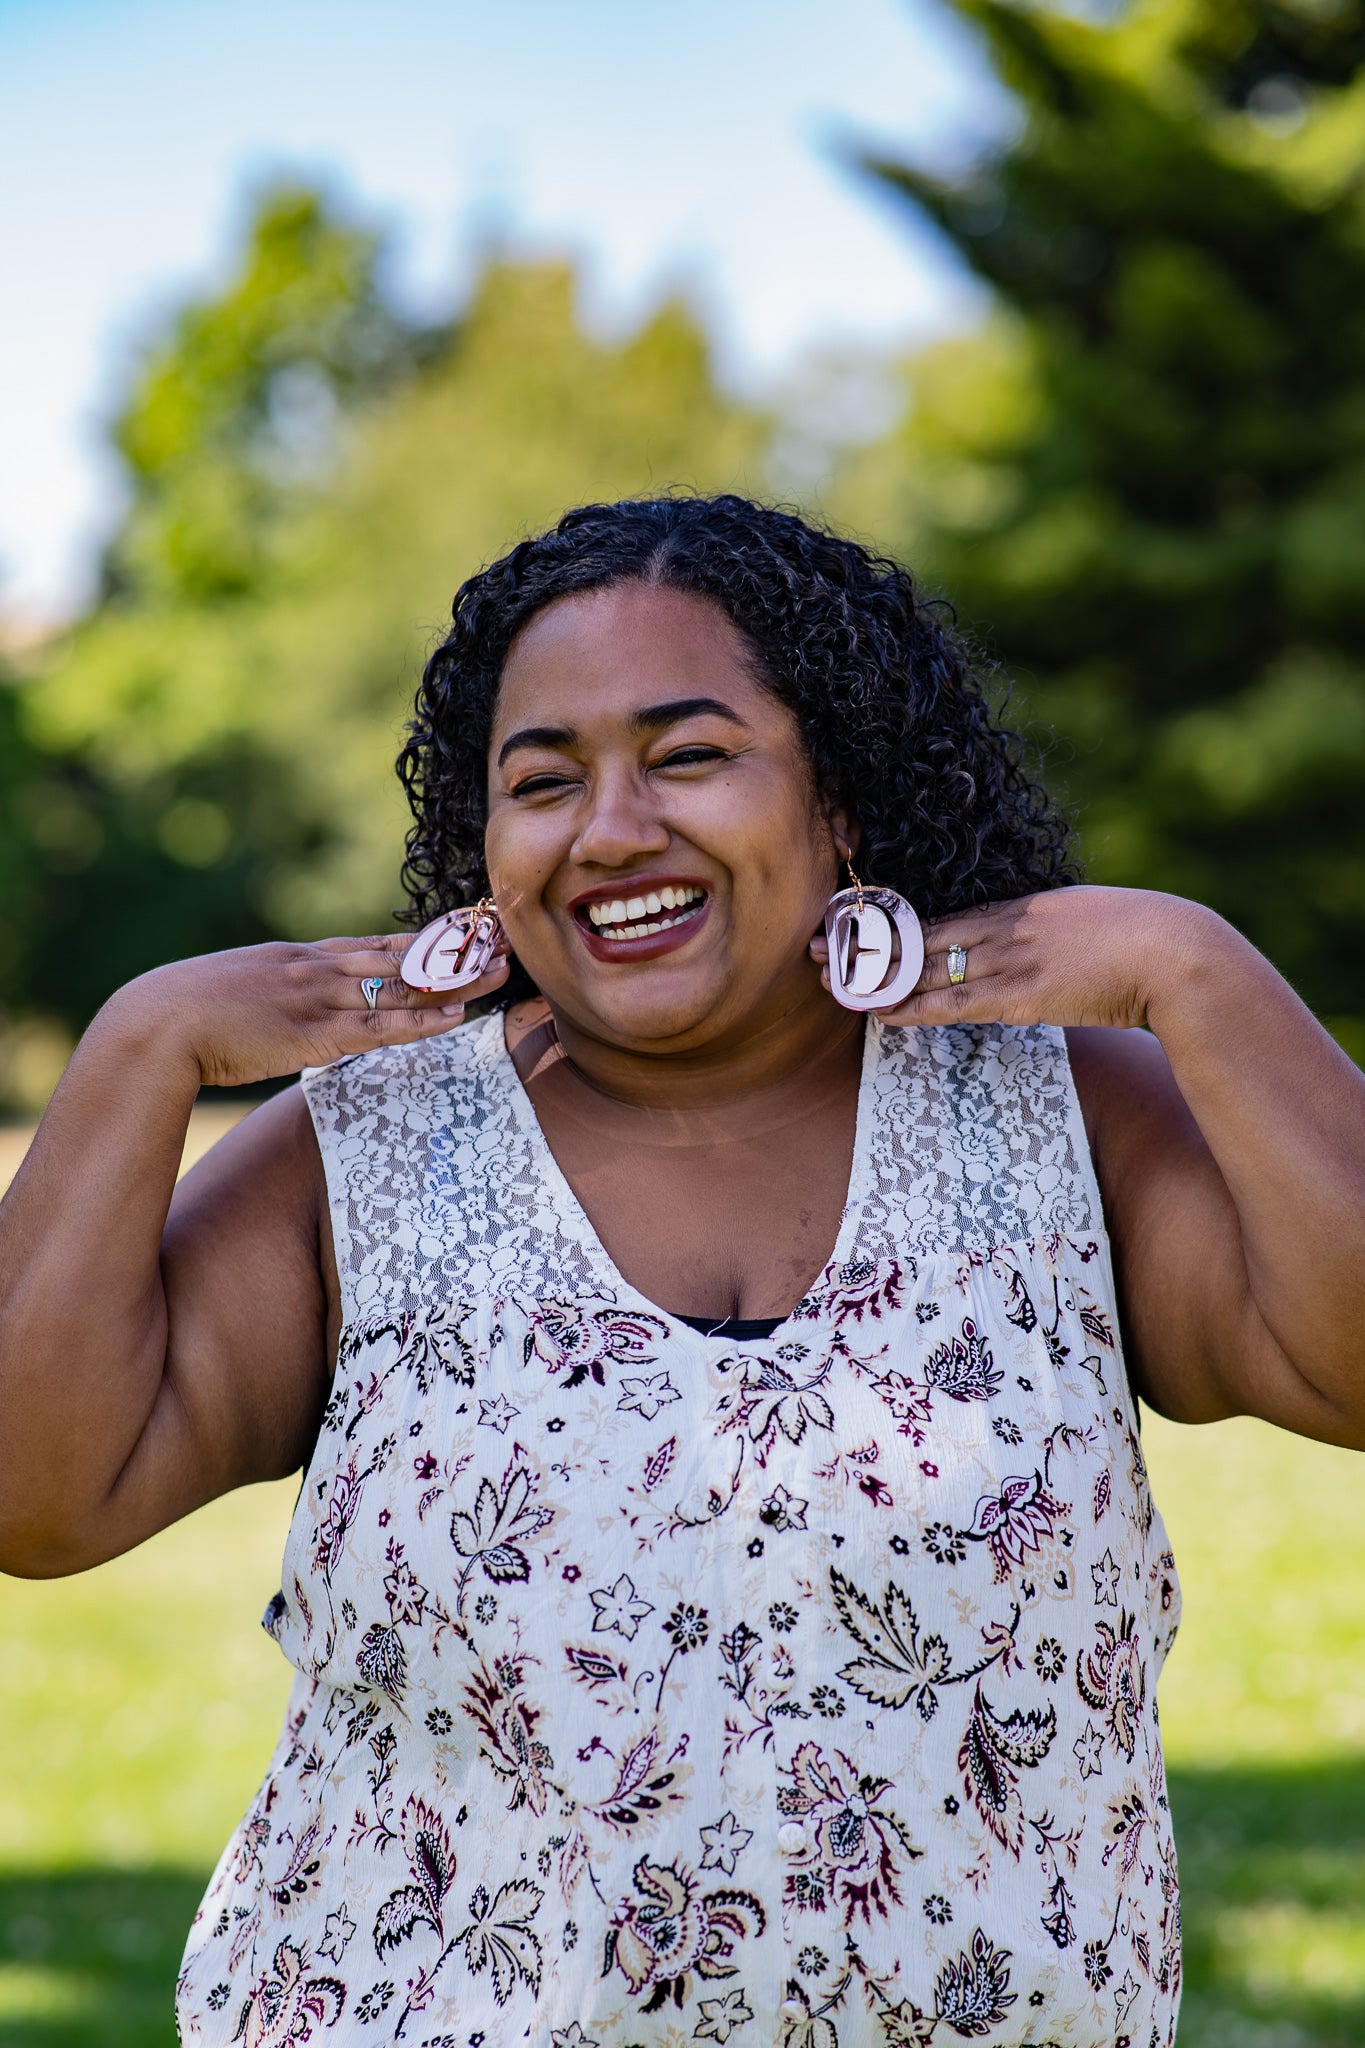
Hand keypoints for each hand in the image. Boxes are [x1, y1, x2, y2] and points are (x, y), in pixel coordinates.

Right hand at [100, 931, 511, 1089]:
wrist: (156, 1023)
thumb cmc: (184, 1015)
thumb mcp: (238, 992)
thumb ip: (273, 997)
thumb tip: (286, 1013)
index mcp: (299, 957)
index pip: (375, 942)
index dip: (422, 939)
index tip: (462, 931)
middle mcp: (317, 968)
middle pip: (400, 954)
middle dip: (453, 949)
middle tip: (501, 937)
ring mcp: (318, 997)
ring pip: (402, 986)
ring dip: (454, 981)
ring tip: (500, 972)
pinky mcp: (315, 1033)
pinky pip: (382, 1027)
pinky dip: (423, 1021)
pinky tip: (457, 1016)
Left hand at [812, 885, 1215, 1031]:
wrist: (1175, 953)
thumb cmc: (1143, 944)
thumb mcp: (1086, 927)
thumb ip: (1051, 938)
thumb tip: (1036, 954)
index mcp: (1021, 907)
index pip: (940, 916)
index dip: (889, 924)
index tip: (849, 926)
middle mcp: (1007, 927)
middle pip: (918, 935)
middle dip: (863, 945)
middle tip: (814, 948)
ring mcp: (1012, 959)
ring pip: (926, 968)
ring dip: (875, 979)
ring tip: (831, 984)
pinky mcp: (1023, 994)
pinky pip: (952, 1002)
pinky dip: (911, 1007)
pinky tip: (879, 1012)